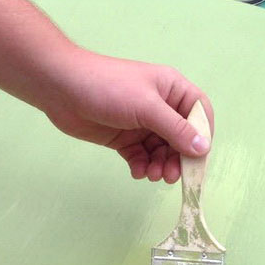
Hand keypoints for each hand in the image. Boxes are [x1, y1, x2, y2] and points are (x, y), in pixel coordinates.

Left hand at [40, 50, 213, 183]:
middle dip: (178, 158)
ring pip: (161, 151)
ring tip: (152, 175)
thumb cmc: (108, 88)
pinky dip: (142, 166)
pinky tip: (138, 172)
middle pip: (181, 138)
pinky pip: (141, 156)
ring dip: (160, 165)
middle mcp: (160, 107)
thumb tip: (202, 149)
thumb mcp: (146, 107)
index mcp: (172, 89)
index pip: (199, 114)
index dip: (202, 136)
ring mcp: (141, 123)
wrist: (61, 89)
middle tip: (171, 176)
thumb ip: (175, 129)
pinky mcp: (124, 138)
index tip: (198, 158)